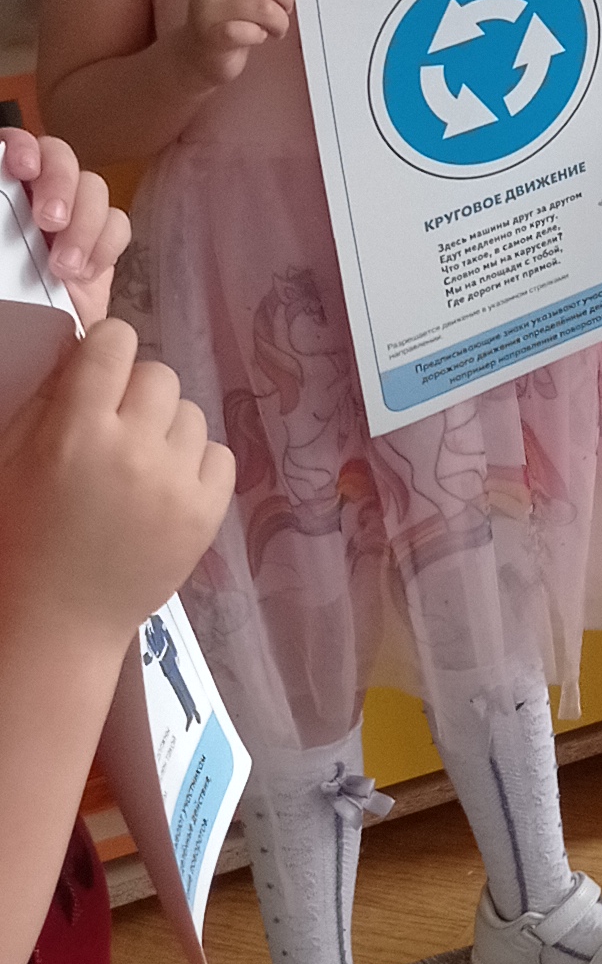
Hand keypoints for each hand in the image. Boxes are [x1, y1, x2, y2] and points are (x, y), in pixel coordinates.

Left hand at [0, 127, 127, 326]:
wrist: (27, 364)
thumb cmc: (3, 311)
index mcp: (0, 196)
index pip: (14, 146)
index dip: (23, 145)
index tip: (20, 169)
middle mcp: (34, 199)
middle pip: (59, 157)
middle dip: (60, 182)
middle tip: (49, 222)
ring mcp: (70, 222)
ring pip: (93, 188)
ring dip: (84, 222)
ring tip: (66, 267)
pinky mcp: (97, 249)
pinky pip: (117, 226)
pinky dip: (105, 246)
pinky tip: (86, 274)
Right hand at [17, 320, 234, 641]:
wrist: (57, 620)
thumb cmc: (21, 538)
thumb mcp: (12, 459)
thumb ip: (50, 401)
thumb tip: (86, 351)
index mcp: (75, 433)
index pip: (115, 343)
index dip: (106, 350)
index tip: (98, 372)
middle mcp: (133, 451)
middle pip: (158, 374)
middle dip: (134, 393)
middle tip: (113, 428)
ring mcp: (176, 484)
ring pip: (191, 413)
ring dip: (165, 429)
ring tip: (137, 466)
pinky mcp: (208, 514)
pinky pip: (220, 454)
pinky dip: (196, 464)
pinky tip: (165, 487)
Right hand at [180, 0, 305, 87]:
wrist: (197, 56)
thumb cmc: (229, 21)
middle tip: (286, 10)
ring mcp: (206, 9)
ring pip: (264, 7)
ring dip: (280, 21)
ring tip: (276, 29)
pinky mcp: (211, 35)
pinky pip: (250, 31)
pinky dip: (262, 35)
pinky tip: (259, 37)